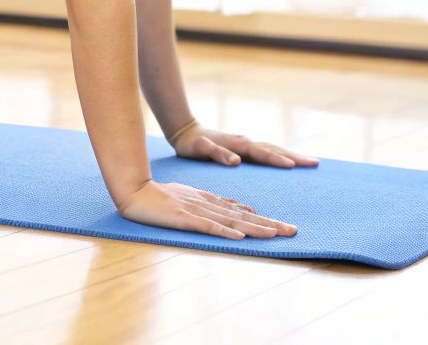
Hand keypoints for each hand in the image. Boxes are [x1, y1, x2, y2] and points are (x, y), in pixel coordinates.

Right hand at [117, 180, 297, 238]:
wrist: (134, 191)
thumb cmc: (160, 196)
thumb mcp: (192, 197)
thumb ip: (215, 203)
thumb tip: (241, 210)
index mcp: (210, 200)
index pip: (242, 212)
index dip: (264, 220)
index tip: (285, 228)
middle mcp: (208, 204)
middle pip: (243, 217)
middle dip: (269, 224)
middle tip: (293, 232)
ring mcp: (196, 211)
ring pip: (231, 221)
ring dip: (254, 228)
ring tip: (275, 234)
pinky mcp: (183, 218)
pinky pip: (207, 226)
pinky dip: (224, 232)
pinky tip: (239, 237)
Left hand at [171, 123, 318, 168]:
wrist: (186, 131)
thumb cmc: (192, 144)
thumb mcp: (200, 149)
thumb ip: (217, 154)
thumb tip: (236, 161)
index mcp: (238, 145)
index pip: (262, 153)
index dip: (277, 160)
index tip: (294, 166)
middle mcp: (246, 143)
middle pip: (274, 149)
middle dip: (295, 156)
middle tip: (315, 163)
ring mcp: (246, 145)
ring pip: (273, 149)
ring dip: (291, 155)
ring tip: (310, 162)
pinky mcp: (245, 148)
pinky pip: (267, 152)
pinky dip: (280, 156)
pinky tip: (289, 163)